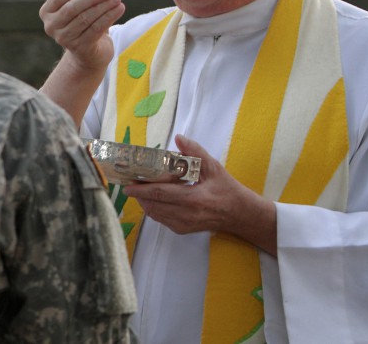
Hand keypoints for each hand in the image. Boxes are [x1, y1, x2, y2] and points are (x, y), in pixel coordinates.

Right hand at [39, 0, 124, 70]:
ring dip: (103, 7)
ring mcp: (63, 38)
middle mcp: (51, 26)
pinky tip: (119, 9)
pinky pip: (95, 29)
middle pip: (71, 8)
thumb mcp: (82, 7)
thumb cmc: (84, 22)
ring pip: (85, 19)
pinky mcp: (79, 47)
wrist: (89, 52)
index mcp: (47, 12)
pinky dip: (109, 17)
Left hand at [124, 135, 277, 255]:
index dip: (142, 189)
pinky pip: (161, 219)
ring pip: (155, 214)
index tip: (128, 183)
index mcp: (194, 199)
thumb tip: (178, 138)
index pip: (161, 193)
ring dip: (144, 201)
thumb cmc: (225, 188)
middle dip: (139, 194)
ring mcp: (184, 225)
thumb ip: (195, 152)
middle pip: (154, 205)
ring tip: (139, 188)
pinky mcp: (182, 230)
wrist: (239, 214)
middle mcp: (187, 215)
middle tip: (129, 182)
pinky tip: (153, 198)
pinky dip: (153, 208)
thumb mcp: (213, 167)